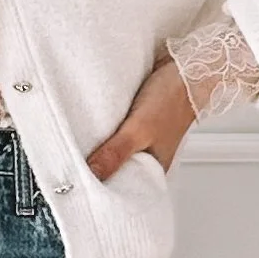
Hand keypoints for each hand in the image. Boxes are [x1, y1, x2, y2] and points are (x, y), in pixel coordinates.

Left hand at [86, 55, 195, 180]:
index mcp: (153, 169)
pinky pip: (112, 131)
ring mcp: (139, 139)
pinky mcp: (132, 122)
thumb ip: (115, 153)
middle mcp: (146, 157)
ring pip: (111, 150)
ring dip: (96, 147)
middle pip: (113, 171)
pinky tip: (91, 126)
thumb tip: (91, 174)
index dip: (102, 191)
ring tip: (78, 147)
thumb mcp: (139, 130)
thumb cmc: (173, 99)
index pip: (123, 191)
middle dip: (94, 169)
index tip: (79, 187)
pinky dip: (101, 129)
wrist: (185, 66)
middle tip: (73, 166)